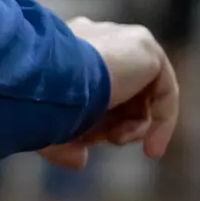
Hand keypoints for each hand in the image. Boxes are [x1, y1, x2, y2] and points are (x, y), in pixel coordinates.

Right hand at [40, 18, 178, 169]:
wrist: (46, 79)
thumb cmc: (35, 102)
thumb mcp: (47, 129)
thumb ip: (64, 144)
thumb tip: (78, 162)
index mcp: (65, 47)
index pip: (91, 84)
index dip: (92, 120)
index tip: (82, 142)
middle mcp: (96, 37)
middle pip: (119, 91)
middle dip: (112, 125)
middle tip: (100, 141)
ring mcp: (124, 40)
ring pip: (141, 95)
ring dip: (132, 128)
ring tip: (116, 140)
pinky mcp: (147, 51)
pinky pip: (164, 93)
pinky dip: (161, 124)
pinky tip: (150, 149)